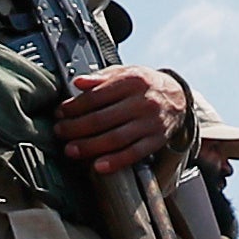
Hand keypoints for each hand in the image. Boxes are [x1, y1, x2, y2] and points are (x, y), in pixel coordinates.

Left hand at [54, 65, 189, 173]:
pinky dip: (116, 161)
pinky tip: (99, 166)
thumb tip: (78, 82)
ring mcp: (150, 123)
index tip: (60, 113)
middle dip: (76, 128)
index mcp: (132, 82)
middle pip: (103, 119)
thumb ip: (101, 77)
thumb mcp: (125, 73)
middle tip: (60, 132)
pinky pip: (134, 154)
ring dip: (90, 146)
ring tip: (72, 150)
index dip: (75, 106)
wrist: (178, 98)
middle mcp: (142, 102)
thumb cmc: (145, 85)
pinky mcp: (156, 140)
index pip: (97, 96)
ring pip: (116, 138)